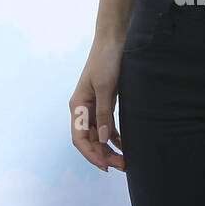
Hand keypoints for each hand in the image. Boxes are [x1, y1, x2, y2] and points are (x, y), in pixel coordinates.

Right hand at [69, 37, 125, 172]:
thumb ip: (104, 114)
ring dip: (109, 149)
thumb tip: (103, 139)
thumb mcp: (106, 87)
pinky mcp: (105, 102)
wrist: (114, 39)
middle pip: (90, 140)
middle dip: (103, 155)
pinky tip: (125, 146)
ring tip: (125, 161)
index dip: (91, 154)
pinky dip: (115, 138)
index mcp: (79, 105)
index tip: (106, 166)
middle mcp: (84, 108)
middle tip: (122, 165)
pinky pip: (107, 126)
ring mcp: (94, 106)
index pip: (79, 138)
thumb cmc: (106, 60)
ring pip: (99, 135)